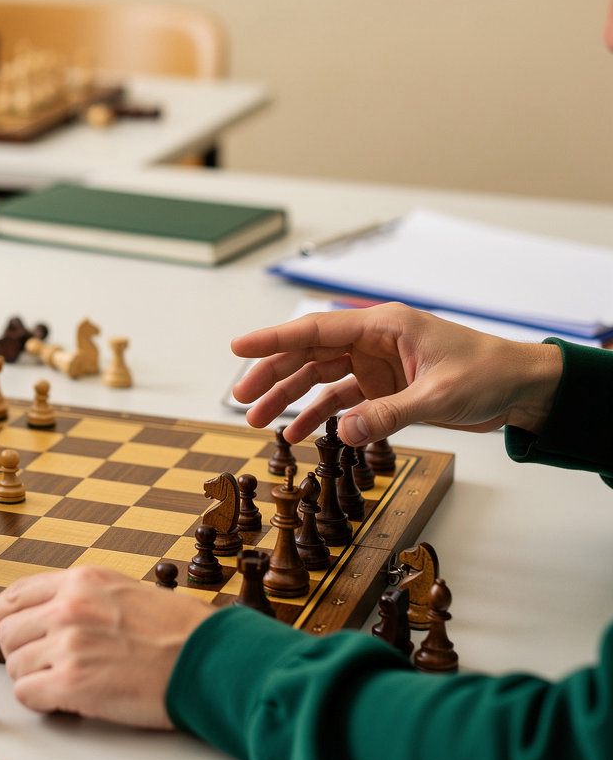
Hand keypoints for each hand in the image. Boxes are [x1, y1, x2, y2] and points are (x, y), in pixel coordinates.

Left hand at [0, 566, 213, 728]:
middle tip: (43, 666)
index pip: (17, 593)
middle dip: (21, 651)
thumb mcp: (127, 592)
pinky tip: (66, 700)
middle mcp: (69, 607)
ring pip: (15, 665)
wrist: (208, 660)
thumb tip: (49, 614)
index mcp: (83, 581)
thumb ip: (85, 598)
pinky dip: (41, 702)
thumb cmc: (180, 631)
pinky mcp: (71, 683)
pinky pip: (28, 695)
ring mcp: (67, 644)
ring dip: (34, 678)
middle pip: (9, 632)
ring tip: (66, 683)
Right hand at [231, 303, 563, 444]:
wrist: (520, 388)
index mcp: (384, 325)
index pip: (316, 329)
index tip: (238, 347)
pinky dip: (318, 416)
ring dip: (288, 399)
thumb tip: (344, 432)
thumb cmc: (489, 374)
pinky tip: (298, 434)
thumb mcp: (438, 394)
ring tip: (257, 421)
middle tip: (240, 398)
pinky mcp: (383, 386)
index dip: (273, 339)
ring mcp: (376, 364)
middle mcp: (373, 341)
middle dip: (272, 376)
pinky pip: (340, 400)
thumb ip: (388, 414)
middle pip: (308, 354)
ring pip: (317, 378)